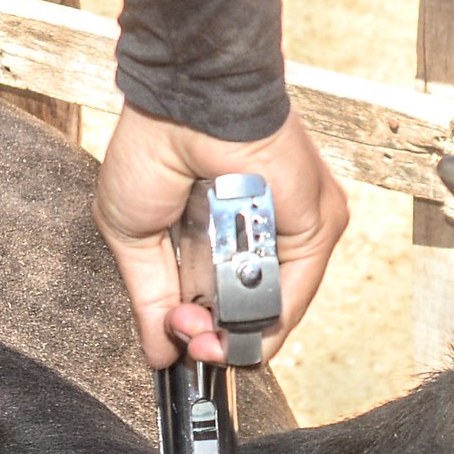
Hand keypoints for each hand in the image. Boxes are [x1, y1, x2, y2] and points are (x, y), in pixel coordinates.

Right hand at [95, 104, 348, 367]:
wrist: (185, 101)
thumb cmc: (154, 148)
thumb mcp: (137, 238)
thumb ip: (151, 300)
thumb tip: (159, 353)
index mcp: (224, 236)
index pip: (227, 306)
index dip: (202, 335)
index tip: (177, 344)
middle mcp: (264, 238)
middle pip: (252, 318)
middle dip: (212, 341)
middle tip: (185, 336)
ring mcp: (295, 233)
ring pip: (273, 315)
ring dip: (228, 335)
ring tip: (196, 326)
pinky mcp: (317, 226)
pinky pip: (293, 296)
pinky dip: (256, 317)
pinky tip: (220, 313)